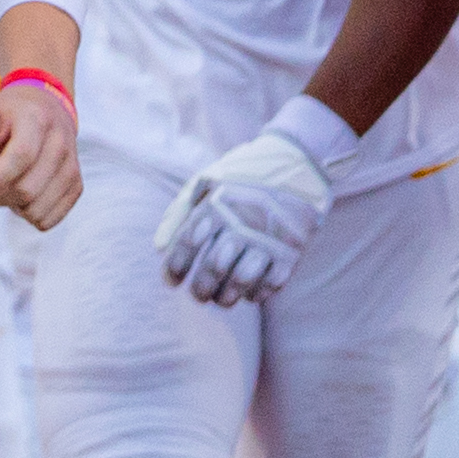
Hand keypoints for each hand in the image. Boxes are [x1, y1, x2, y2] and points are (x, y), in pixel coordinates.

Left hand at [0, 75, 79, 230]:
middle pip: (28, 188)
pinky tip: (23, 196)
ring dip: (14, 207)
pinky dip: (30, 215)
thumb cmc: (6, 116)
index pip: (22, 155)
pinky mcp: (76, 184)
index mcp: (36, 118)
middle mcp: (61, 140)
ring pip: (38, 208)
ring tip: (7, 188)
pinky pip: (50, 219)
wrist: (43, 110)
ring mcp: (72, 164)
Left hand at [154, 97, 344, 304]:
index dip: (175, 268)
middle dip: (201, 289)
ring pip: (241, 281)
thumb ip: (180, 211)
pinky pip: (271, 283)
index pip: (187, 245)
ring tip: (221, 298)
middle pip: (213, 268)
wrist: (299, 159)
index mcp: (218, 204)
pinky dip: (257, 294)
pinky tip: (249, 293)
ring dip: (227, 297)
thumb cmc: (245, 173)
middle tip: (199, 295)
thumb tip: (159, 247)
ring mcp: (269, 237)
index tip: (172, 282)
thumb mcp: (208, 180)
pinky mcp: (293, 249)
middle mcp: (242, 222)